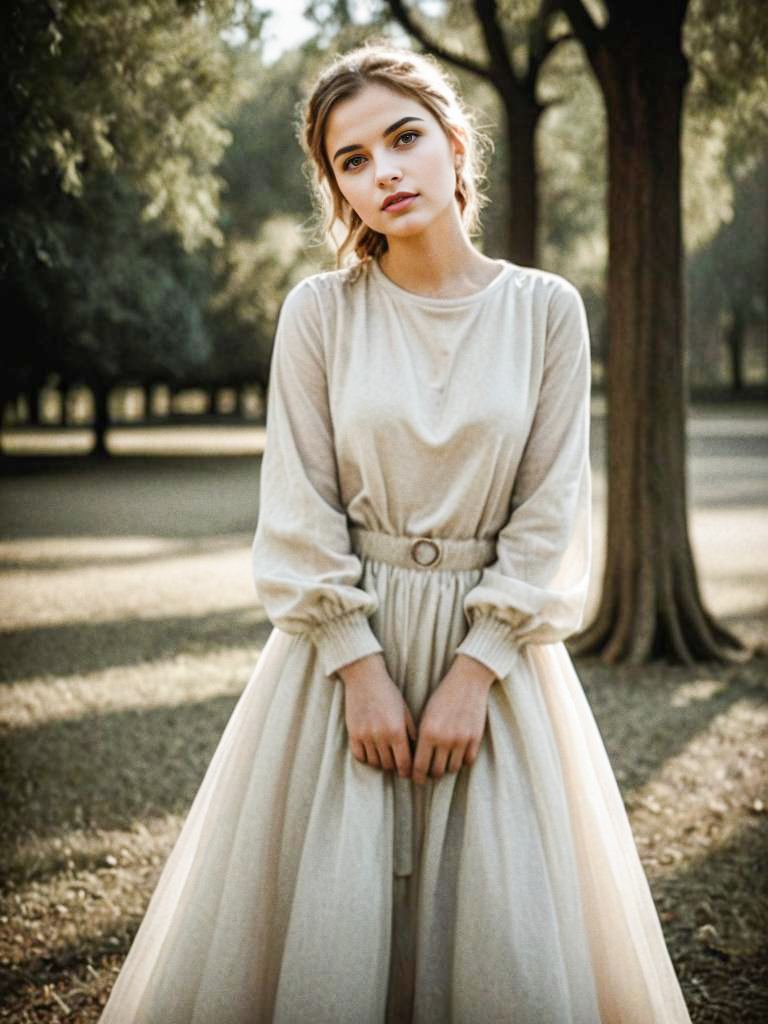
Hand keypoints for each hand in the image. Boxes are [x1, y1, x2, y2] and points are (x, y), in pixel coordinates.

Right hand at [338, 653, 417, 778]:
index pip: (404, 762)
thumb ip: (411, 732)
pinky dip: (366, 758)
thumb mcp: (405, 711)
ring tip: (385, 758)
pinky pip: (359, 756)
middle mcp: (380, 736)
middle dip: (395, 767)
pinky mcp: (353, 733)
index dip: (407, 771)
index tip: (409, 773)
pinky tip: (371, 753)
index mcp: (397, 731)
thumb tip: (418, 752)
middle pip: (389, 764)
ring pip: (374, 762)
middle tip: (398, 765)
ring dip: (381, 763)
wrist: (365, 678)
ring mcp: (365, 736)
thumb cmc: (389, 693)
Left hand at [411, 654, 494, 784]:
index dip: (416, 776)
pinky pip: (468, 761)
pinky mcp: (475, 739)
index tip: (416, 778)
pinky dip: (462, 761)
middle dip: (431, 775)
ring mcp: (462, 740)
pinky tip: (457, 756)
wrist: (468, 681)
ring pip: (453, 769)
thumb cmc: (442, 696)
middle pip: (437, 772)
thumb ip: (422, 738)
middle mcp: (444, 739)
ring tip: (443, 764)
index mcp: (428, 733)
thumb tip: (417, 760)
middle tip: (429, 773)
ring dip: (447, 768)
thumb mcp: (426, 715)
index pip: (419, 766)